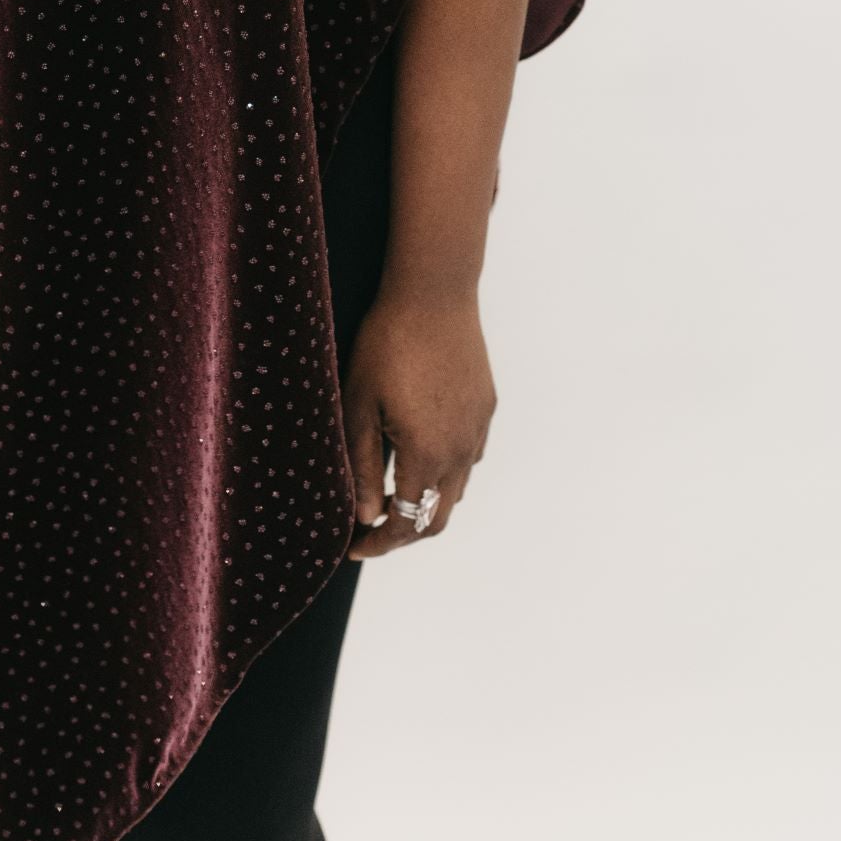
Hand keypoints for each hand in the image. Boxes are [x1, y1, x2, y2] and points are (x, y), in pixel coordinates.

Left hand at [341, 287, 495, 559]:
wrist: (434, 293)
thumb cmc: (386, 344)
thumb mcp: (360, 405)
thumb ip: (361, 466)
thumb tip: (364, 515)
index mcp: (426, 455)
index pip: (406, 525)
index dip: (379, 544)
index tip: (354, 547)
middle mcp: (460, 452)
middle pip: (437, 518)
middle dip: (404, 533)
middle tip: (371, 529)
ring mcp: (478, 429)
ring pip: (456, 488)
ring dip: (426, 501)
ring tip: (391, 491)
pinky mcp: (486, 407)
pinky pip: (469, 455)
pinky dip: (444, 470)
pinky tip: (420, 450)